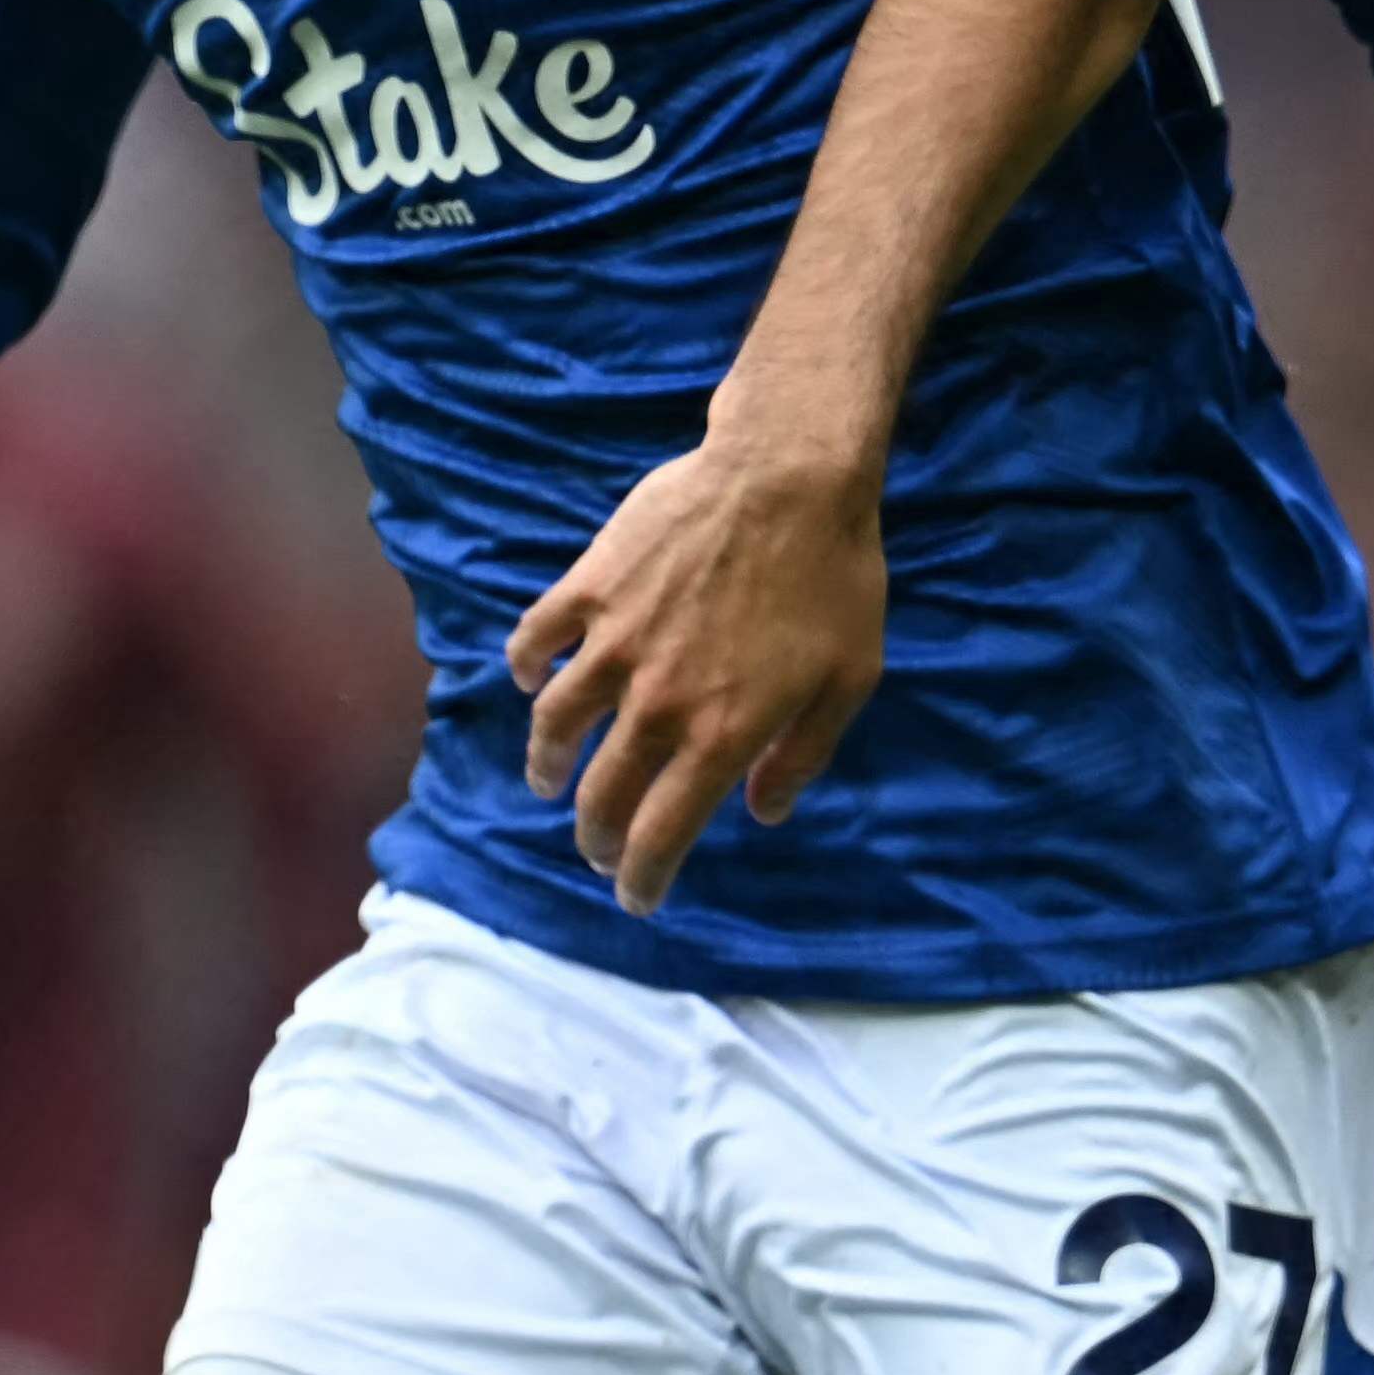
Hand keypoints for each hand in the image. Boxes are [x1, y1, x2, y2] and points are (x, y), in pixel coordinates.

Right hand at [510, 433, 887, 911]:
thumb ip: (802, 755)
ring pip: (554, 724)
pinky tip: (530, 677)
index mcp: (722, 734)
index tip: (636, 897)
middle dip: (595, 836)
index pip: (663, 832)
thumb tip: (763, 810)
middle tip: (597, 847)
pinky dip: (524, 666)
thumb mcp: (849, 680)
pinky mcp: (590, 587)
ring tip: (546, 777)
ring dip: (544, 762)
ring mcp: (615, 643)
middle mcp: (658, 701)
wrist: (790, 478)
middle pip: (602, 793)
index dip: (643, 878)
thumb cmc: (836, 579)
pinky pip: (536, 639)